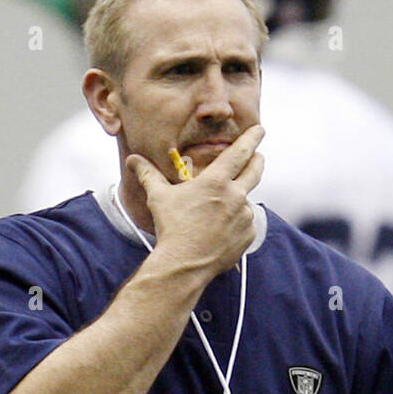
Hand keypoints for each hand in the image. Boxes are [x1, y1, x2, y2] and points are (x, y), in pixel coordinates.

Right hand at [125, 124, 264, 278]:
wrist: (184, 263)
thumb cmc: (172, 228)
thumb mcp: (159, 197)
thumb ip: (148, 174)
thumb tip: (133, 159)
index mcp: (217, 181)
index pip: (240, 152)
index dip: (251, 138)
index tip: (259, 130)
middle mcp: (235, 196)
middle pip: (255, 171)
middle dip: (258, 160)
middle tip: (258, 156)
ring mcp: (244, 216)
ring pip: (246, 201)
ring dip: (238, 199)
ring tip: (220, 210)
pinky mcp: (248, 235)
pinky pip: (246, 223)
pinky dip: (237, 223)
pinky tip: (221, 230)